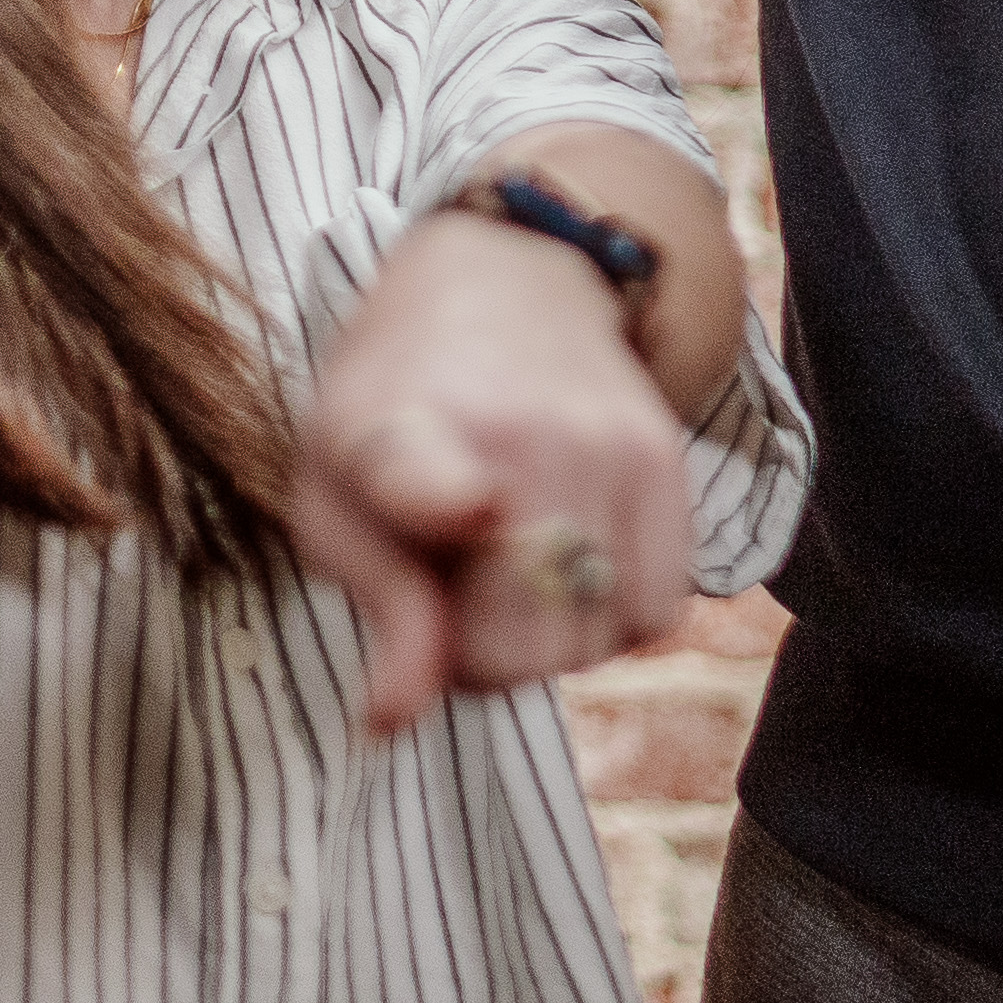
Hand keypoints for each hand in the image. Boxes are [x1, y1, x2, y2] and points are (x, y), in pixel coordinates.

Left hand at [296, 207, 694, 738]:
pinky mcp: (668, 464)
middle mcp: (517, 432)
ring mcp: (605, 446)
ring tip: (506, 571)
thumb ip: (378, 608)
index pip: (429, 476)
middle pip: (520, 645)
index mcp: (396, 433)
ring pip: (591, 644)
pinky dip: (610, 620)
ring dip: (546, 641)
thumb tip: (394, 719)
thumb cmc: (396, 408)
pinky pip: (653, 615)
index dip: (449, 501)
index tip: (479, 507)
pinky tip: (568, 564)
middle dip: (478, 657)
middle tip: (451, 597)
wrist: (506, 284)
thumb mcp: (335, 494)